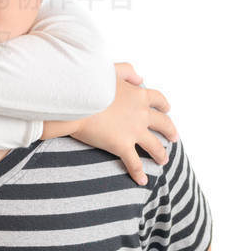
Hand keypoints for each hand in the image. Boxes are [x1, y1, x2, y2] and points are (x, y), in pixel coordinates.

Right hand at [71, 62, 177, 185]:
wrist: (77, 98)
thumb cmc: (90, 82)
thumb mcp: (110, 70)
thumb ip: (127, 71)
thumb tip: (140, 78)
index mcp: (138, 95)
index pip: (158, 100)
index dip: (163, 105)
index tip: (166, 109)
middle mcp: (141, 114)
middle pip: (163, 124)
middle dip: (170, 131)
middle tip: (173, 137)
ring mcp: (133, 131)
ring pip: (154, 146)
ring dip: (160, 154)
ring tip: (163, 160)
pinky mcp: (121, 146)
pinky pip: (134, 163)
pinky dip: (139, 173)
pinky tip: (142, 181)